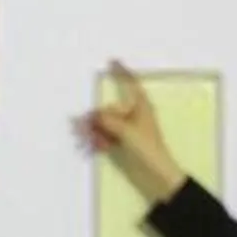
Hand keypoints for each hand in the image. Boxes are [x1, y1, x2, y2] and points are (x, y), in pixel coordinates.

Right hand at [76, 60, 186, 204]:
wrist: (156, 175)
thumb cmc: (147, 149)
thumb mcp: (127, 131)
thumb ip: (108, 120)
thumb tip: (92, 114)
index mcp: (140, 106)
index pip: (130, 84)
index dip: (121, 73)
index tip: (112, 61)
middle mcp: (133, 115)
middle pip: (109, 109)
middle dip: (95, 117)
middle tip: (81, 127)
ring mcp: (127, 130)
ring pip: (105, 124)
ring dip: (95, 131)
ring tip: (87, 142)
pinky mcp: (122, 143)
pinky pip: (106, 136)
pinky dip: (99, 141)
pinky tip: (96, 148)